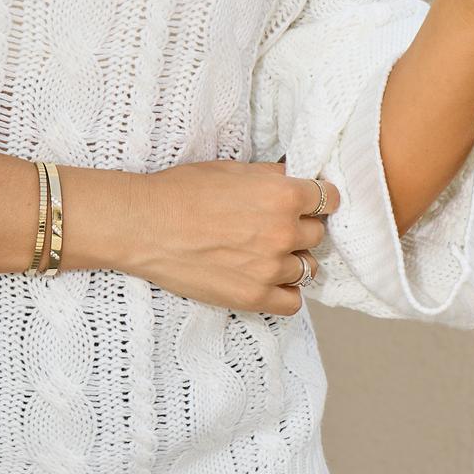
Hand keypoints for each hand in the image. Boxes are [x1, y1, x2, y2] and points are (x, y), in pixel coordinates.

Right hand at [118, 160, 339, 314]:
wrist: (143, 226)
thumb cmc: (180, 192)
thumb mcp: (232, 170)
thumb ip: (271, 177)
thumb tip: (294, 179)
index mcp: (283, 194)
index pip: (329, 199)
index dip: (316, 201)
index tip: (306, 205)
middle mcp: (283, 231)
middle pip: (318, 235)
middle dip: (301, 230)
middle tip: (273, 229)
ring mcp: (270, 268)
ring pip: (308, 268)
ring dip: (291, 261)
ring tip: (263, 255)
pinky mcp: (253, 297)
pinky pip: (293, 302)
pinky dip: (285, 293)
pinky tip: (267, 281)